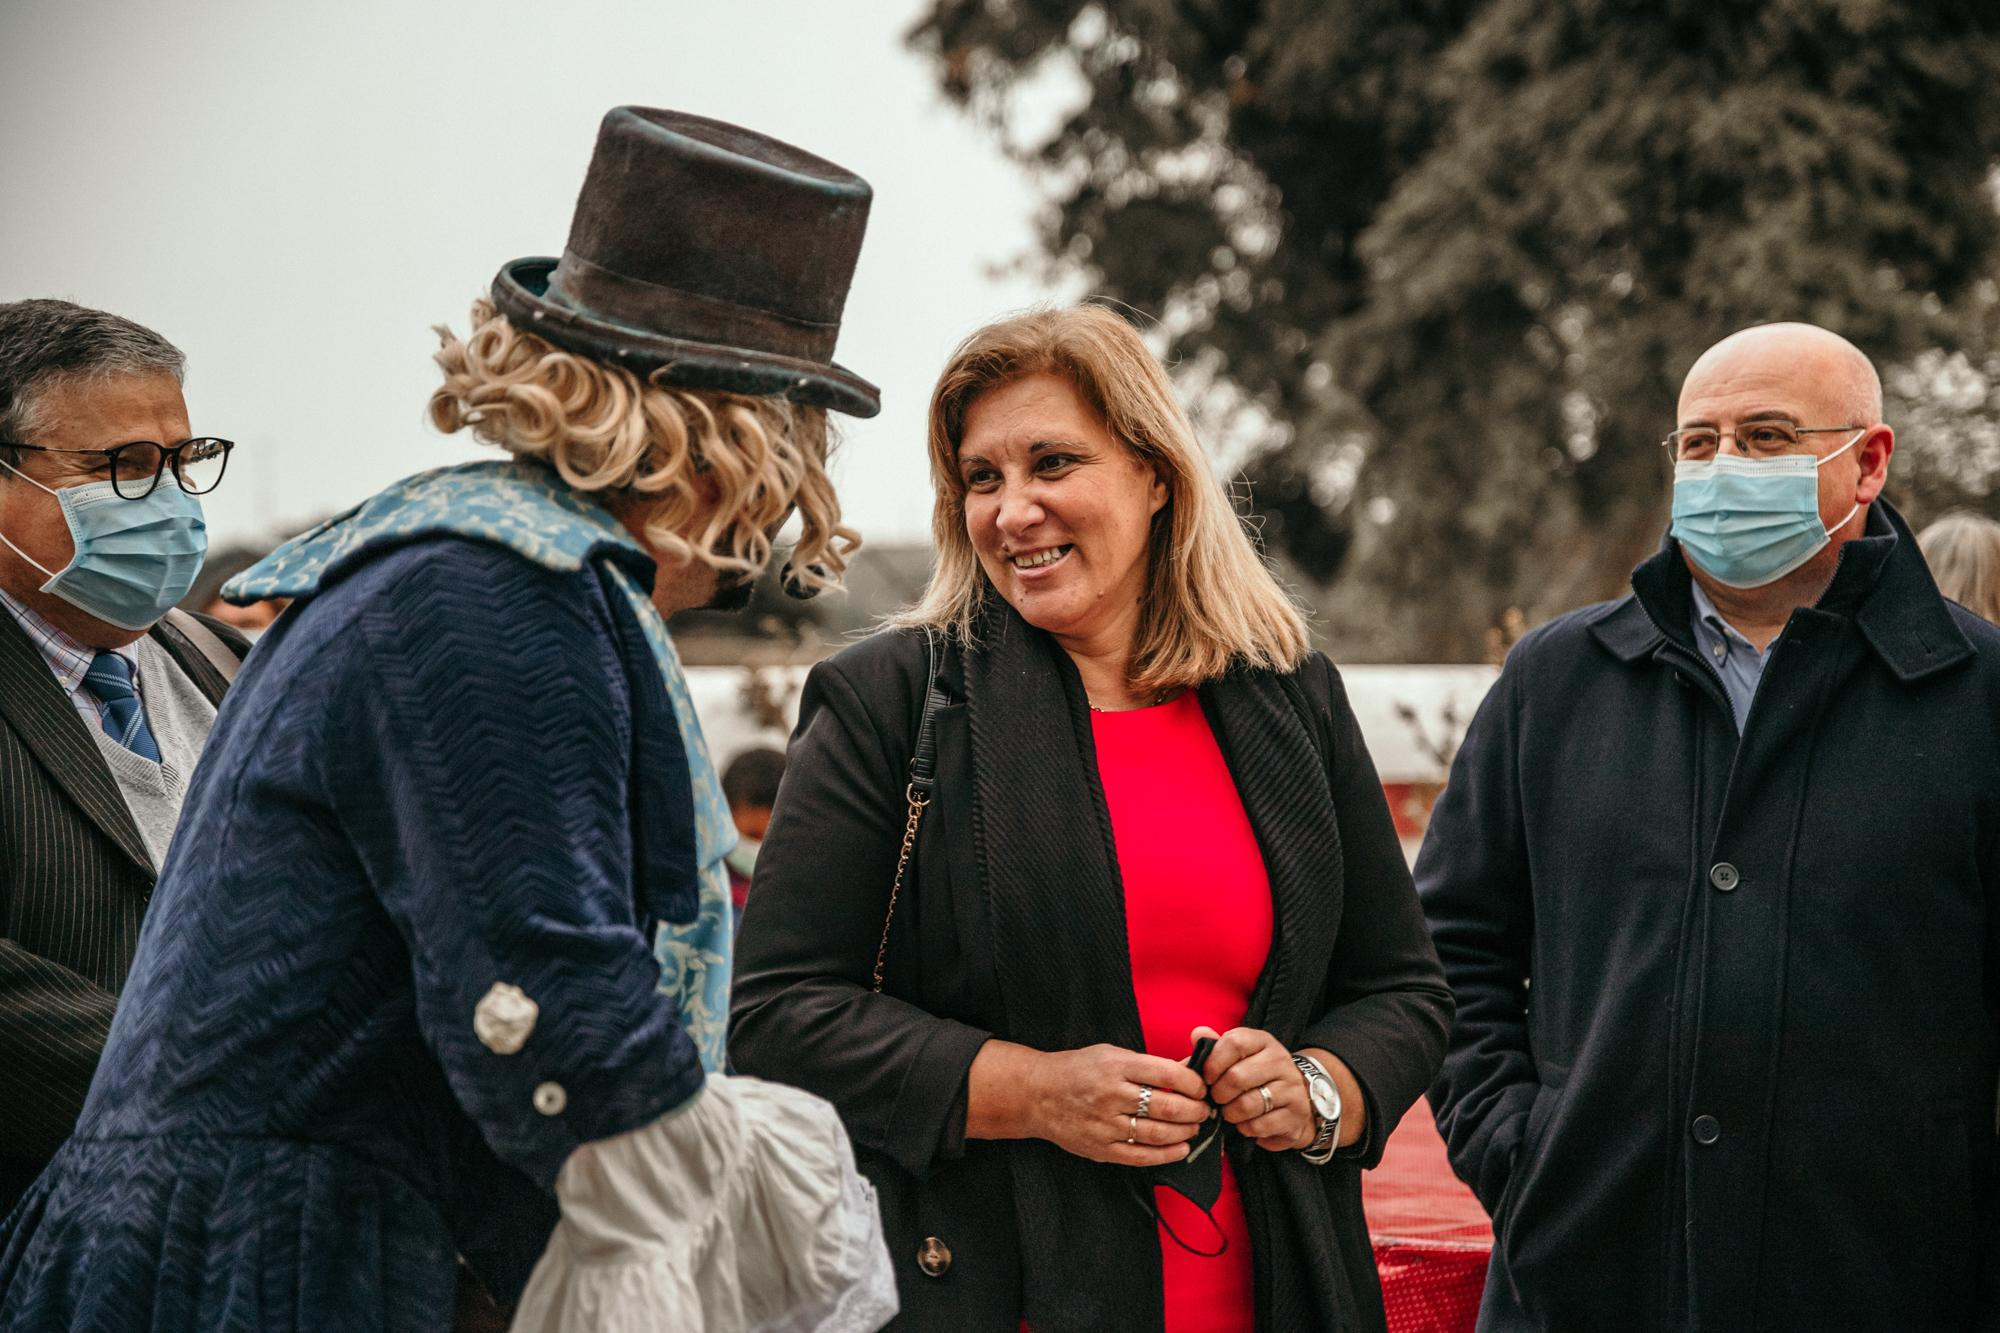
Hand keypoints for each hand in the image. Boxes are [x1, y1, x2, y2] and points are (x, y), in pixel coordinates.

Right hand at [1021, 1043, 1211, 1166]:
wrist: (1037, 1094)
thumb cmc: (1078, 1070)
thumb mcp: (1111, 1054)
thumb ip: (1147, 1064)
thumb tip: (1188, 1069)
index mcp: (1115, 1066)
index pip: (1166, 1073)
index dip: (1192, 1082)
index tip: (1201, 1086)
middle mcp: (1111, 1095)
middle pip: (1166, 1106)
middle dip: (1194, 1109)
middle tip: (1204, 1109)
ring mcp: (1105, 1125)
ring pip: (1158, 1133)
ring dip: (1185, 1131)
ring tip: (1195, 1126)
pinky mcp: (1101, 1149)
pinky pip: (1141, 1156)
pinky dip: (1167, 1154)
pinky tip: (1181, 1148)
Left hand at [1197, 1025, 1317, 1152]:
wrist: (1296, 1099)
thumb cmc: (1256, 1076)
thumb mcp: (1238, 1057)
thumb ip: (1216, 1047)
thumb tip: (1197, 1034)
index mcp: (1263, 1041)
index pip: (1234, 1043)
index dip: (1213, 1063)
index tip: (1207, 1078)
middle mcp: (1280, 1060)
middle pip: (1237, 1077)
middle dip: (1218, 1093)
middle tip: (1217, 1099)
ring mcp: (1291, 1087)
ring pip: (1247, 1104)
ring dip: (1230, 1113)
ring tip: (1229, 1112)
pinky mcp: (1295, 1114)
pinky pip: (1259, 1125)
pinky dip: (1245, 1128)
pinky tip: (1246, 1123)